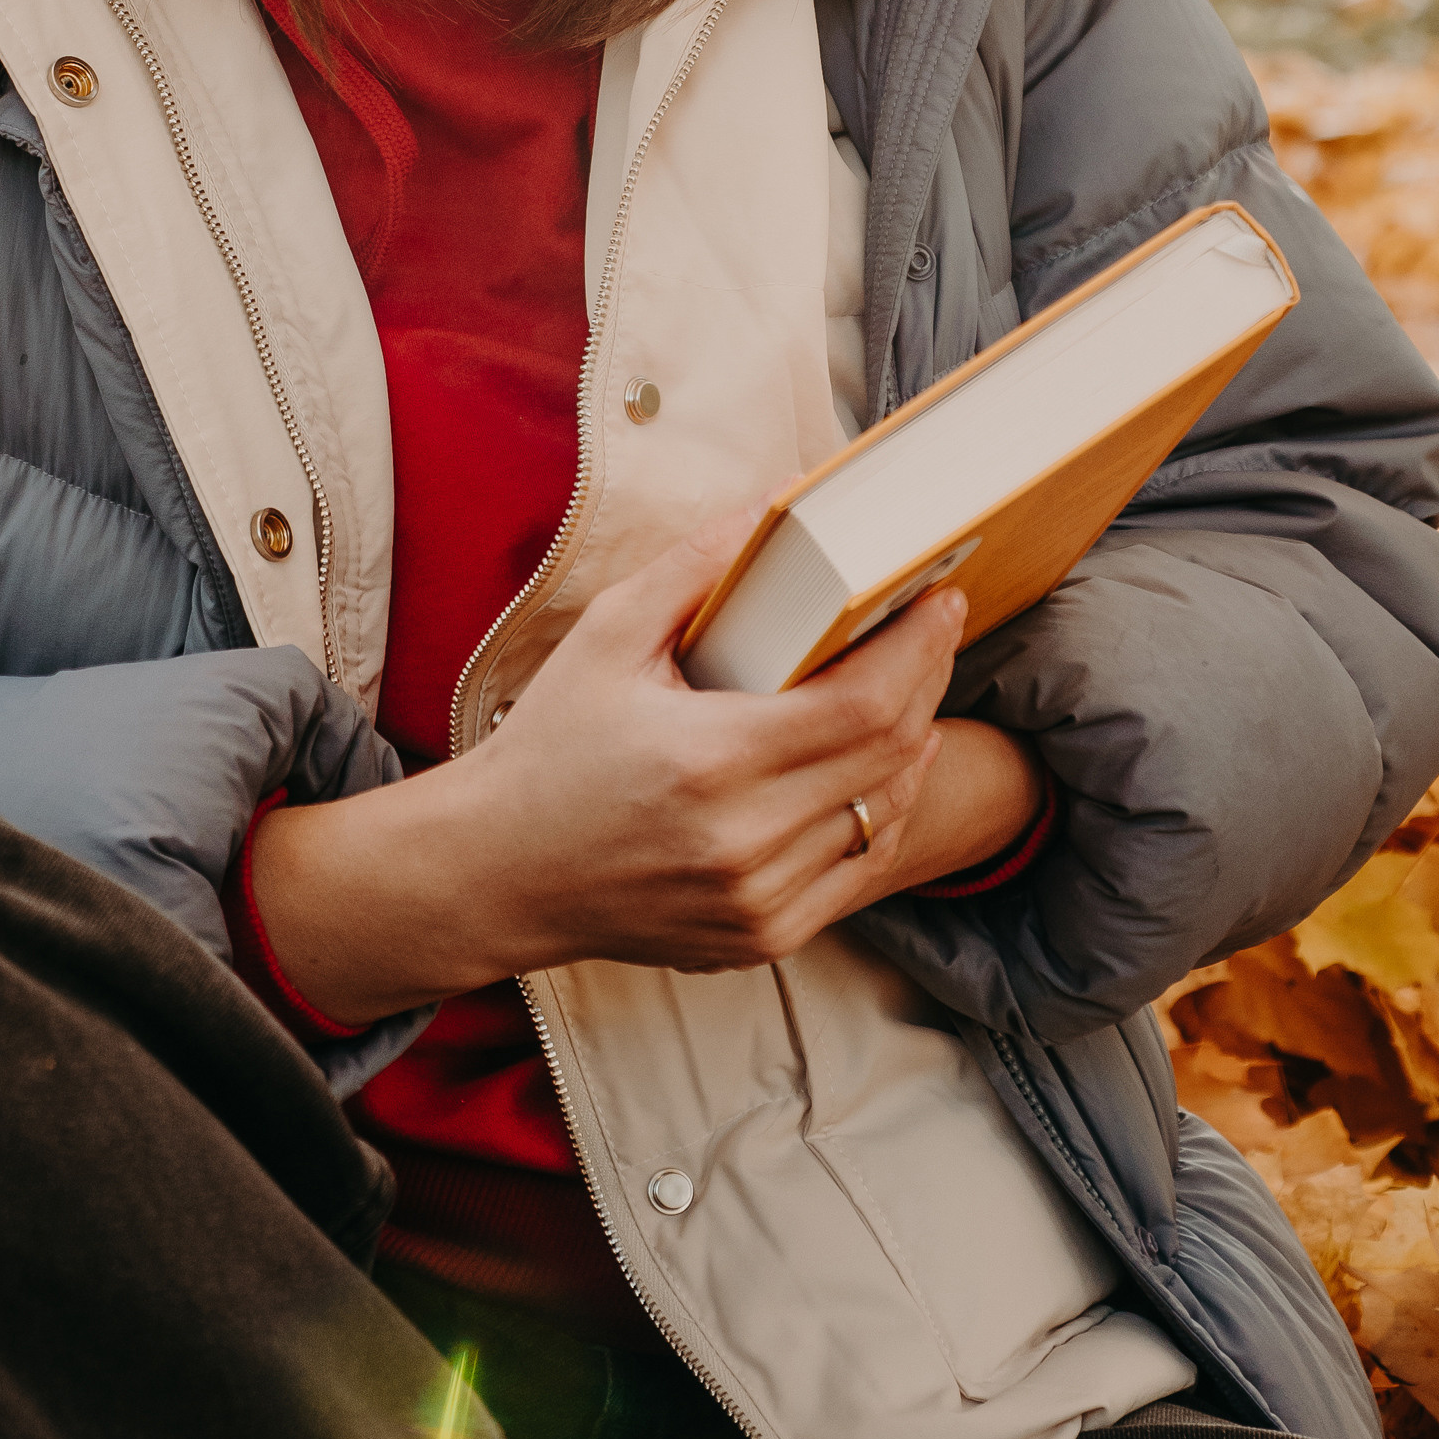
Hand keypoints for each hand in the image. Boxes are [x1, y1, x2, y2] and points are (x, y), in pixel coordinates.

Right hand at [246, 512, 962, 1022]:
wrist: (497, 872)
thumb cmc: (550, 745)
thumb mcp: (608, 634)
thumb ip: (697, 565)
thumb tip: (783, 500)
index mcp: (709, 762)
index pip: (864, 705)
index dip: (920, 648)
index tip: (941, 600)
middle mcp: (742, 843)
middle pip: (890, 755)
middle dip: (927, 681)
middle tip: (934, 628)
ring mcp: (756, 902)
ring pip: (884, 814)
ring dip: (912, 746)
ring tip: (910, 687)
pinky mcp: (760, 938)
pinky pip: (858, 869)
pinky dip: (879, 810)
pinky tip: (877, 766)